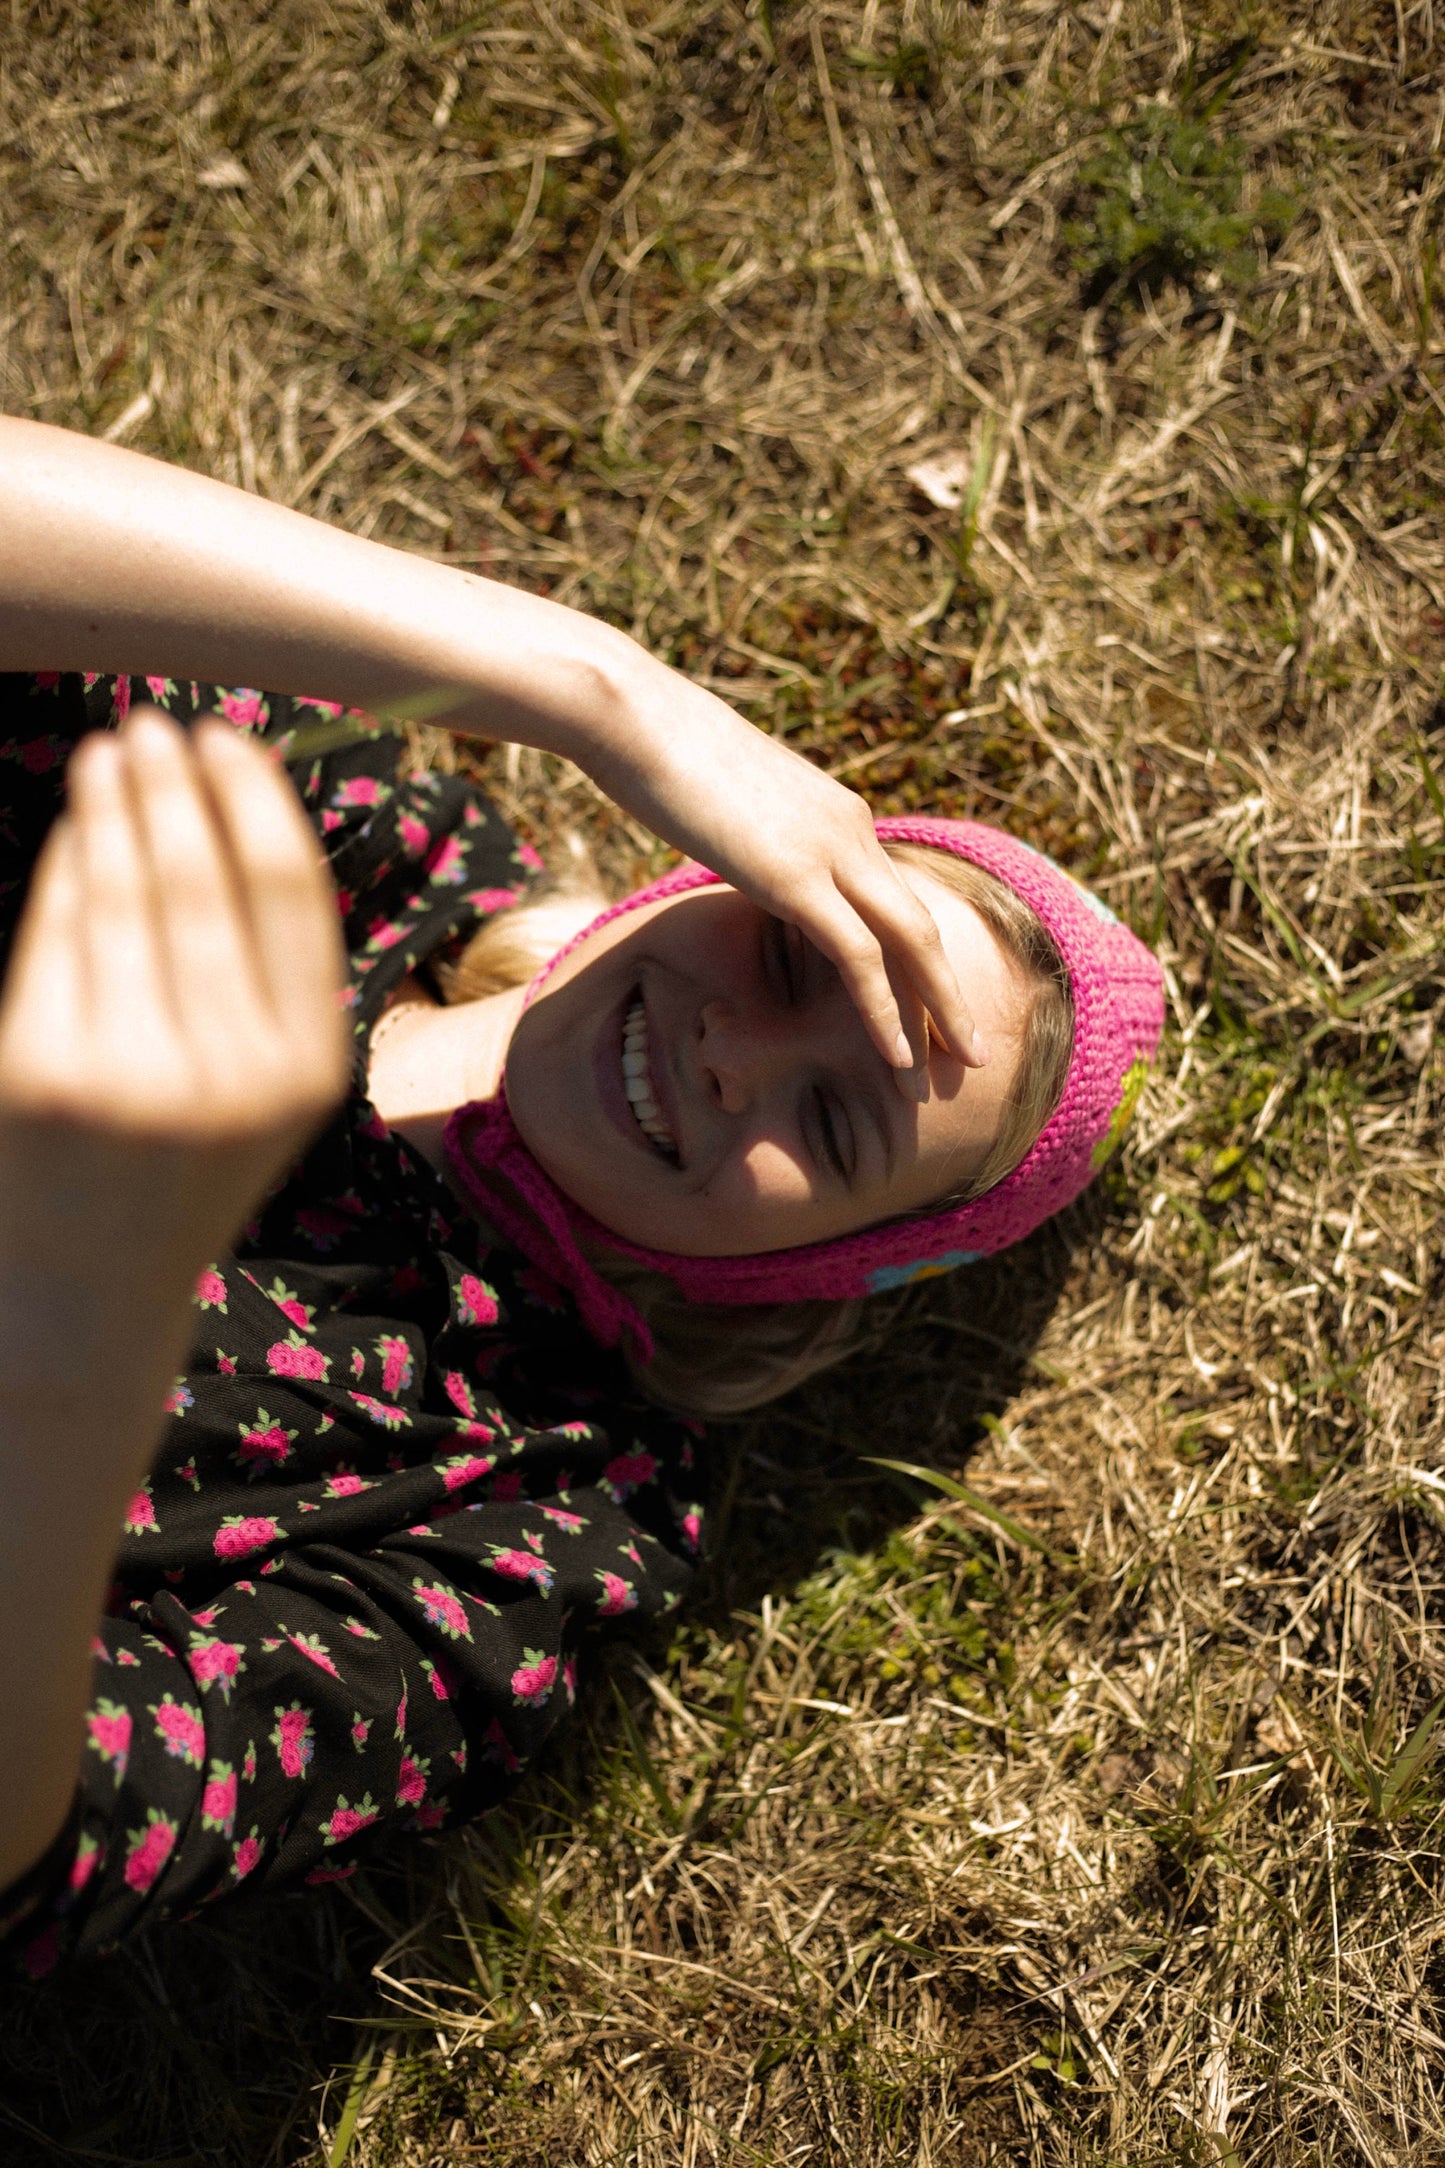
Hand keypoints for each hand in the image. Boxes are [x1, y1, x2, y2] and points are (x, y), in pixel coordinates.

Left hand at [0, 707, 349, 1386]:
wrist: (88, 1288)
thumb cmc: (178, 1165)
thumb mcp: (262, 1086)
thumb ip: (263, 976)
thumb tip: (222, 804)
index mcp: (309, 1068)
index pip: (290, 896)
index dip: (254, 801)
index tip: (226, 739)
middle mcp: (234, 1074)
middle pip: (204, 883)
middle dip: (176, 789)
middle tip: (156, 724)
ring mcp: (136, 1077)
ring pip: (126, 900)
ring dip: (116, 810)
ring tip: (110, 753)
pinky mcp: (44, 1077)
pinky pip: (60, 940)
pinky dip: (66, 871)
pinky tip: (75, 831)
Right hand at [578, 676, 985, 1099]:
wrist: (634, 716)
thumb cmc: (658, 751)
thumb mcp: (726, 802)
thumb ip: (756, 837)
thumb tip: (746, 859)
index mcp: (837, 814)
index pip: (891, 899)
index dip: (916, 958)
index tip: (931, 1005)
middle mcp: (851, 829)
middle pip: (920, 925)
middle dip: (951, 993)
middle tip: (973, 1049)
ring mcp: (830, 850)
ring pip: (910, 943)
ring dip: (939, 1012)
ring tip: (962, 1065)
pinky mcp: (797, 877)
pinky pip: (859, 957)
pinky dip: (885, 1010)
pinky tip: (897, 1056)